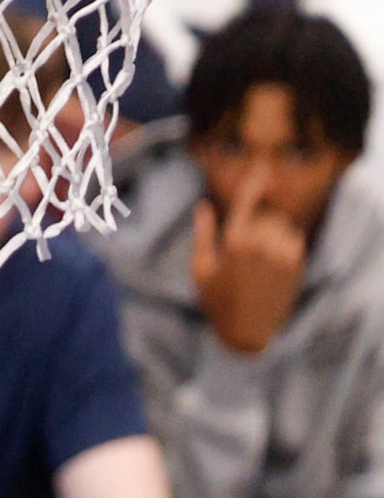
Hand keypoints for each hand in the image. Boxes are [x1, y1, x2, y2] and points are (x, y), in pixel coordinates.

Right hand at [192, 187, 306, 355]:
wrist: (247, 331)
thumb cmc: (217, 300)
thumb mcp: (201, 268)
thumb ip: (202, 234)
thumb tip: (202, 206)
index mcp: (234, 242)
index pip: (247, 201)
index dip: (255, 181)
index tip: (262, 166)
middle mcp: (261, 244)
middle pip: (266, 214)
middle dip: (258, 221)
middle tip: (246, 246)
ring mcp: (282, 254)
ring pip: (282, 225)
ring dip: (272, 232)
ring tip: (259, 258)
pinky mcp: (297, 264)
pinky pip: (294, 239)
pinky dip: (285, 243)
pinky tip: (272, 263)